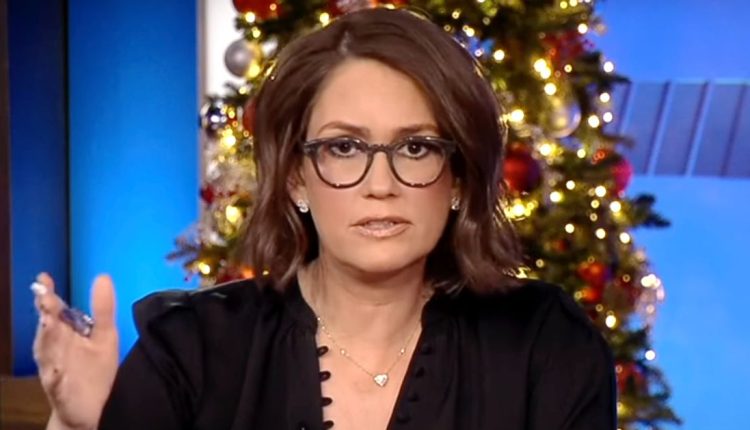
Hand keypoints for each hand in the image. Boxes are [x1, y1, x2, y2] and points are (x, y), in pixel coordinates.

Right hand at [32, 273, 119, 429]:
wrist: (91, 408)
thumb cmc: (95, 370)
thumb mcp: (105, 335)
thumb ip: (102, 309)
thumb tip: (103, 277)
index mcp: (65, 334)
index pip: (54, 310)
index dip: (48, 295)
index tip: (45, 278)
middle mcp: (55, 348)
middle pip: (47, 328)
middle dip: (45, 314)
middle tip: (45, 298)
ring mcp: (54, 368)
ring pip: (46, 351)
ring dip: (46, 338)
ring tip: (48, 322)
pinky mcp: (60, 389)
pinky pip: (55, 382)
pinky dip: (54, 376)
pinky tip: (56, 370)